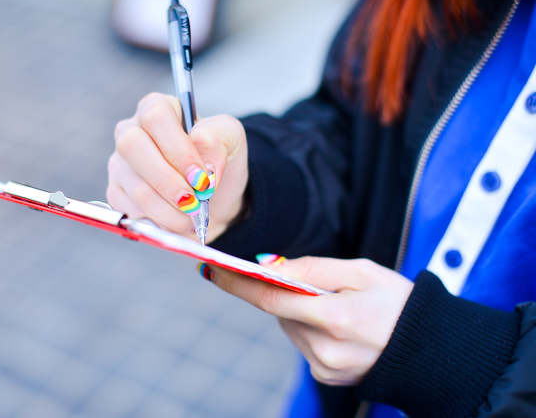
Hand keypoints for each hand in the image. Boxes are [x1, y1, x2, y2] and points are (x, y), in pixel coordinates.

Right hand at [107, 93, 248, 240]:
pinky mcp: (117, 193)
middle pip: (132, 147)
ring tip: (193, 216)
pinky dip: (160, 222)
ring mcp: (121, 164)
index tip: (201, 176)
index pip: (155, 117)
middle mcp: (132, 131)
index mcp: (158, 108)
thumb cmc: (219, 161)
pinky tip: (177, 220)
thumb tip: (200, 152)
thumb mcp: (232, 139)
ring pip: (137, 187)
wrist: (215, 198)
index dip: (178, 149)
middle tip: (194, 201)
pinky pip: (132, 211)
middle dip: (168, 181)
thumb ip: (218, 137)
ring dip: (170, 210)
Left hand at [204, 256, 412, 385]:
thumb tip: (270, 267)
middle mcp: (325, 348)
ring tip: (337, 307)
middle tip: (312, 283)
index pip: (270, 299)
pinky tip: (340, 326)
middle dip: (284, 293)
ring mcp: (325, 366)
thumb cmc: (399, 302)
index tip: (213, 270)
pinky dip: (310, 329)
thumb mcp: (362, 271)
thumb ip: (312, 268)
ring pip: (290, 327)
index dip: (238, 284)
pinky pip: (303, 344)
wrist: (431, 350)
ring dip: (299, 311)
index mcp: (336, 318)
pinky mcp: (326, 376)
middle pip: (280, 313)